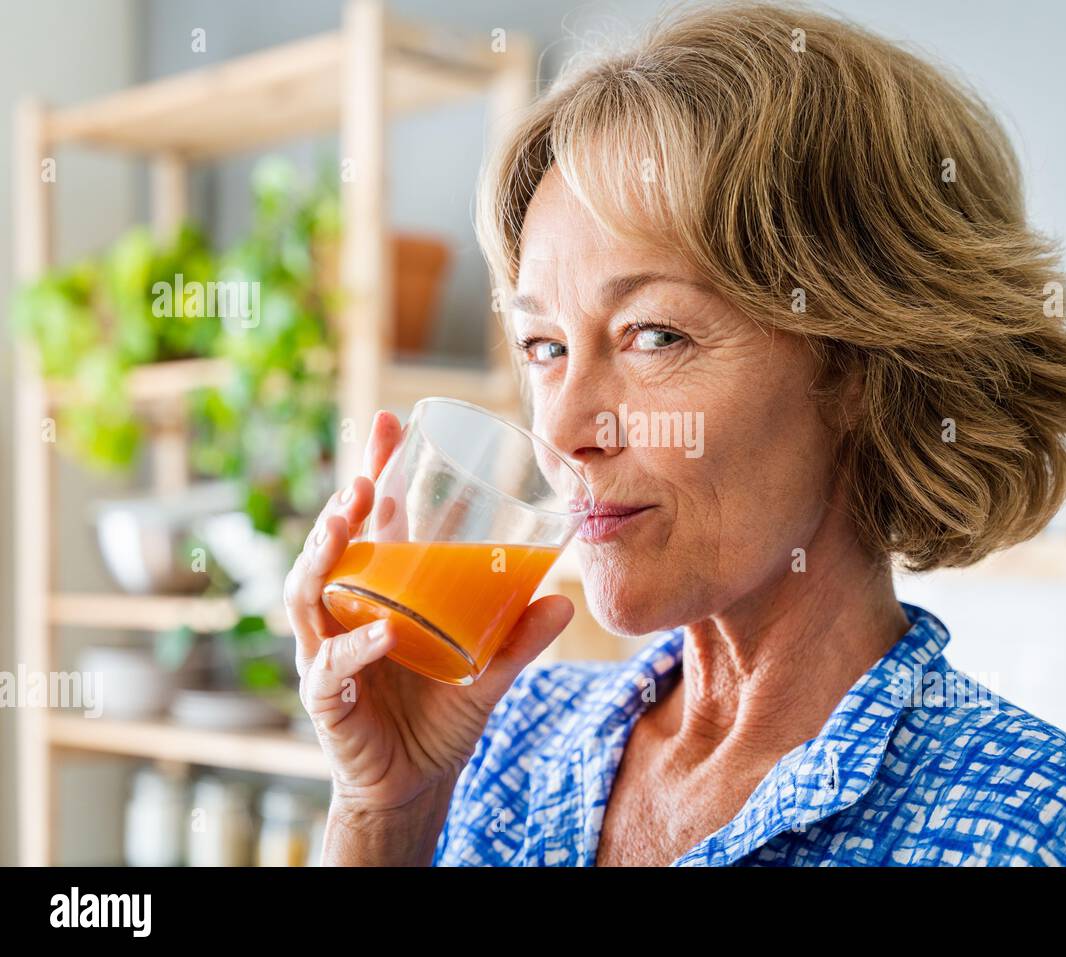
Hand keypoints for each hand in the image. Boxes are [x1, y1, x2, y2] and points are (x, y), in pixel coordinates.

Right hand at [283, 410, 575, 826]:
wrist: (414, 782)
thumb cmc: (441, 715)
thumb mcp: (489, 670)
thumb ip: (520, 638)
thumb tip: (563, 598)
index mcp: (381, 593)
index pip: (371, 524)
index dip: (373, 473)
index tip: (388, 425)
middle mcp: (345, 613)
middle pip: (330, 545)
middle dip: (340, 505)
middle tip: (363, 476)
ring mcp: (327, 652)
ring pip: (308, 593)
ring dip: (324, 554)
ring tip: (347, 520)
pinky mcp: (326, 698)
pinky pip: (331, 667)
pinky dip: (355, 649)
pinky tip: (383, 633)